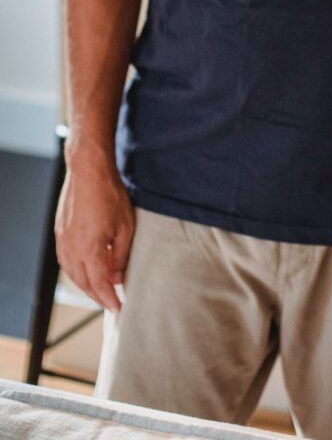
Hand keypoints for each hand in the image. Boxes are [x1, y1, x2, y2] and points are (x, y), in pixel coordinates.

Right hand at [54, 148, 134, 312]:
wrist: (88, 170)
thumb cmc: (109, 194)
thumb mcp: (125, 226)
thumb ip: (121, 255)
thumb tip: (117, 276)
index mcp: (90, 250)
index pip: (100, 285)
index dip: (109, 299)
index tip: (118, 308)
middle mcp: (72, 249)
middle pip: (84, 283)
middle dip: (98, 296)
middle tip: (111, 303)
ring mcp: (63, 241)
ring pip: (72, 274)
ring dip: (86, 285)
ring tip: (101, 290)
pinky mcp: (60, 233)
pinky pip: (66, 261)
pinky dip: (77, 271)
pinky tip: (86, 270)